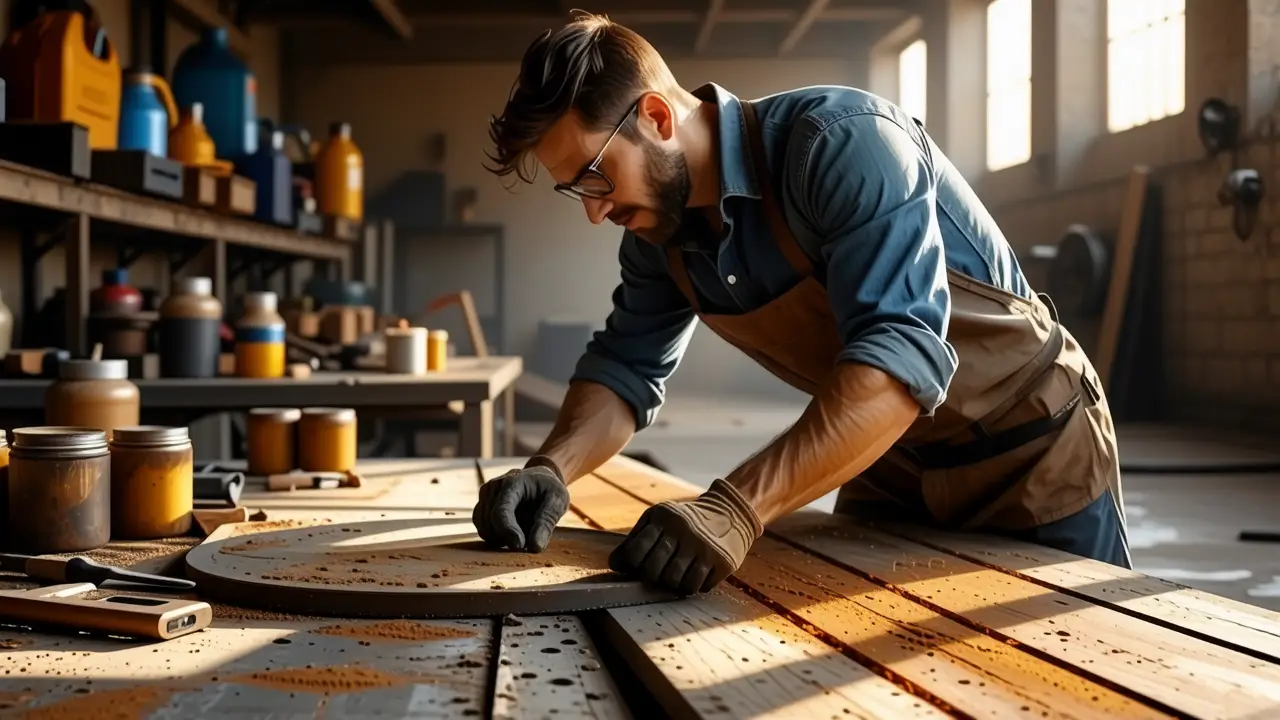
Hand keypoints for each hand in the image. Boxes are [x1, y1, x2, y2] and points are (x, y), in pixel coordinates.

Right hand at [472, 459, 569, 552]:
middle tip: (530, 537)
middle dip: (509, 538)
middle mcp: (492, 487)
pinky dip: (497, 537)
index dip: (508, 532)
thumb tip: (535, 548)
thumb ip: (546, 523)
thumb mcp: (557, 501)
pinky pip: (483, 531)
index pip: (500, 512)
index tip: (521, 546)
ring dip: (503, 539)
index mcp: (511, 482)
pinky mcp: (481, 507)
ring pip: (484, 530)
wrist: (539, 478)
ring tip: (523, 530)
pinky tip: (513, 532)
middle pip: (490, 524)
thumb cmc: (549, 489)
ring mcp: (484, 497)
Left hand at [608, 479, 762, 594]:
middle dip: (652, 577)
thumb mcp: (658, 518)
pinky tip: (695, 574)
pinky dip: (692, 586)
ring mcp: (704, 547)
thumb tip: (615, 566)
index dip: (631, 566)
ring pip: (676, 583)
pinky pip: (697, 587)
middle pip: (654, 572)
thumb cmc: (684, 520)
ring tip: (678, 573)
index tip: (637, 566)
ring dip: (673, 584)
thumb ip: (636, 539)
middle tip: (659, 572)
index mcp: (664, 518)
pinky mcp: (722, 562)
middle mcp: (684, 531)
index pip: (635, 553)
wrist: (730, 511)